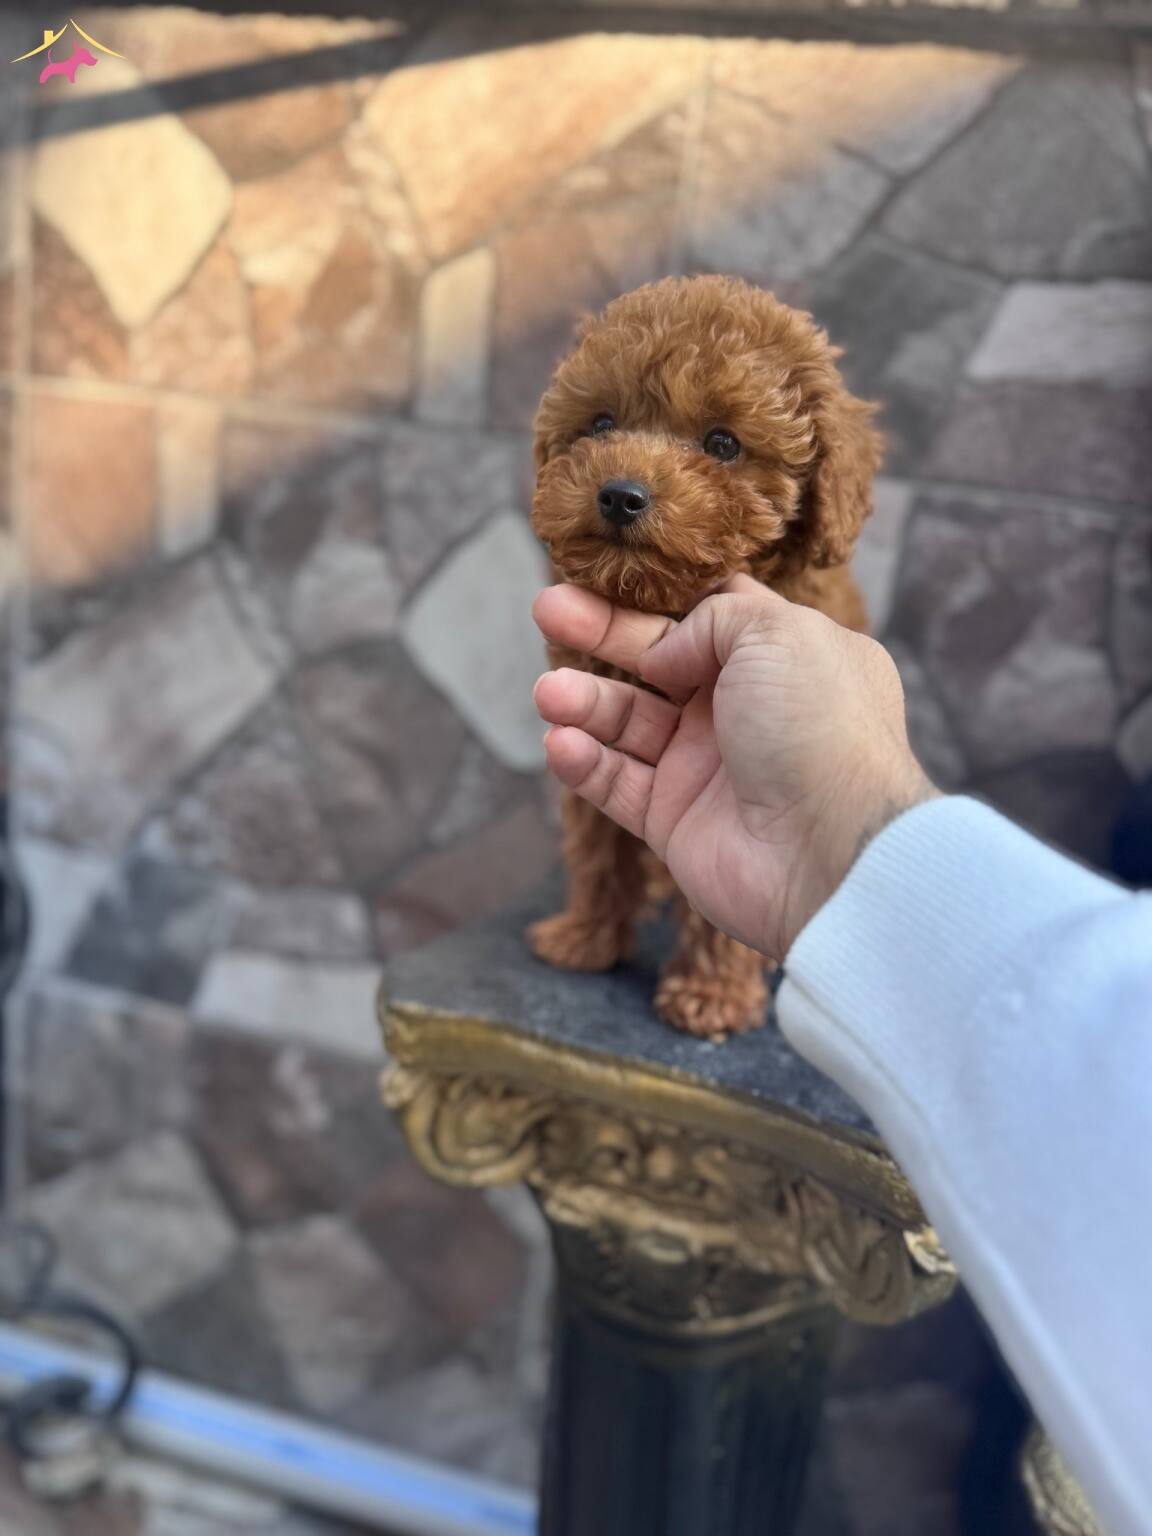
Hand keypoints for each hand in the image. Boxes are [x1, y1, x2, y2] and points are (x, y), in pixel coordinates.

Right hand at [533, 575, 937, 959]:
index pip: (712, 614)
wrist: (830, 852)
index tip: (611, 575)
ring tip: (550, 693)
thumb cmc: (818, 730)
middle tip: (547, 610)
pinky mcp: (676, 821)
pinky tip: (560, 743)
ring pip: (628, 723)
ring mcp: (709, 766)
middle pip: (656, 660)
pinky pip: (617, 784)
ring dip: (583, 702)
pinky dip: (584, 763)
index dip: (660, 595)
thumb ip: (711, 617)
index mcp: (786, 658)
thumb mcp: (777, 632)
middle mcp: (747, 709)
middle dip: (599, 634)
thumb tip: (665, 649)